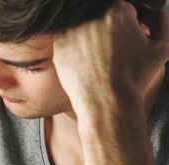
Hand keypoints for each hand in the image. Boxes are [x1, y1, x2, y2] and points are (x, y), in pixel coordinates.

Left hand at [53, 1, 168, 114]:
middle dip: (109, 32)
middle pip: (102, 18)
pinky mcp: (59, 47)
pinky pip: (69, 42)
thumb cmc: (135, 77)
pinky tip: (87, 64)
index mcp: (118, 11)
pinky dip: (77, 50)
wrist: (106, 103)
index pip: (123, 9)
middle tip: (113, 53)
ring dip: (92, 39)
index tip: (126, 41)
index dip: (127, 26)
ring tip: (100, 60)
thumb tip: (149, 11)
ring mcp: (72, 32)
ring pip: (85, 29)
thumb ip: (160, 20)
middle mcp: (92, 17)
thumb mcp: (162, 47)